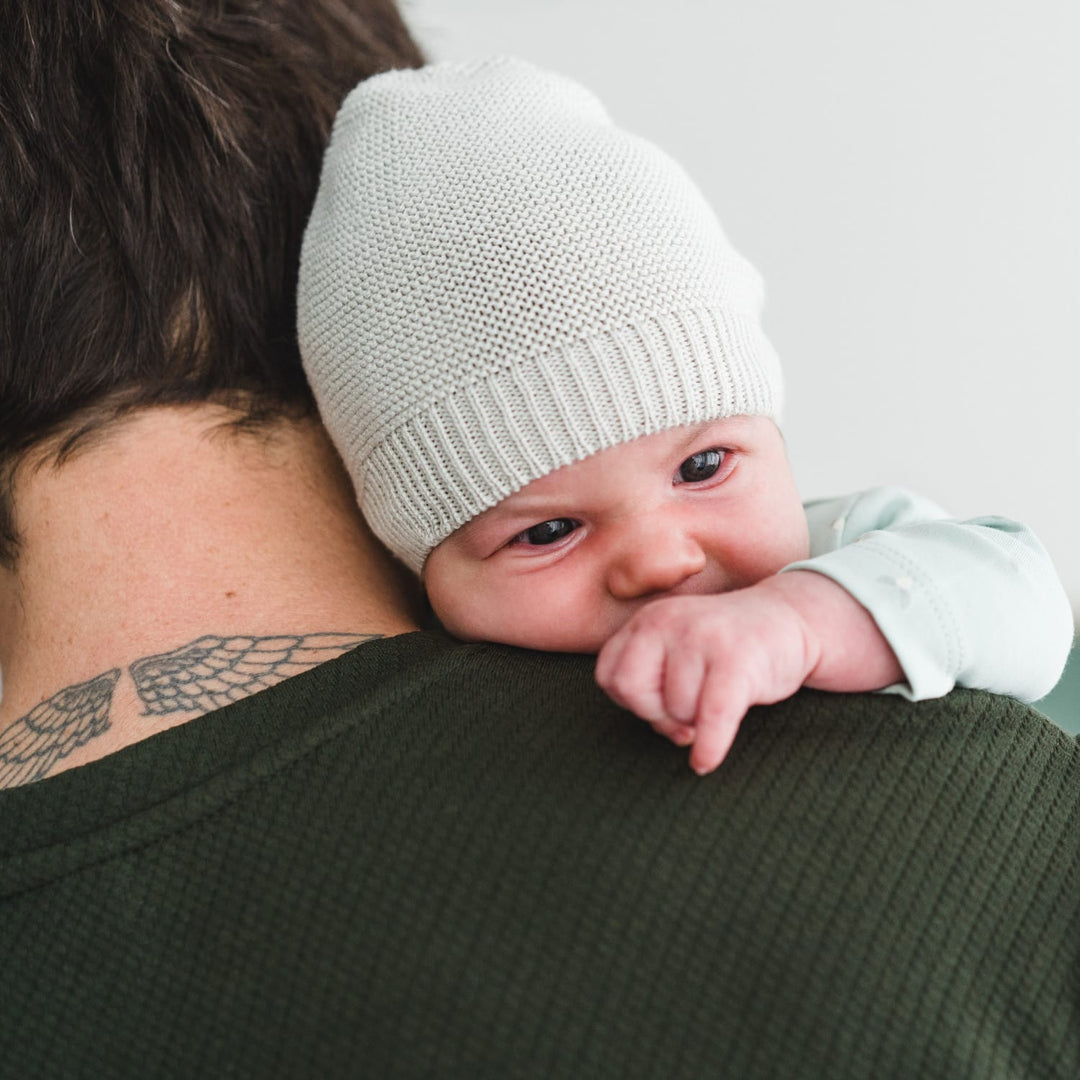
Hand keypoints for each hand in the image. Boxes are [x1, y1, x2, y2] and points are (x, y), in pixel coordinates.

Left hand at [595, 578, 817, 774]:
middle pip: (630, 690)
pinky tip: (706, 760)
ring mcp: (701, 637)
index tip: (660, 706)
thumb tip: (663, 729)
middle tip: (685, 716)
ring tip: (716, 703)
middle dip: (656, 714)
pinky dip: (709, 746)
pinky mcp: (736, 659)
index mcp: (647, 620)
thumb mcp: (677, 648)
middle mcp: (667, 621)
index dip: (631, 702)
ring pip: (676, 708)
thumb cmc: (727, 648)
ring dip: (696, 721)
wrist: (790, 620)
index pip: (609, 674)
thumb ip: (653, 680)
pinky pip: (711, 717)